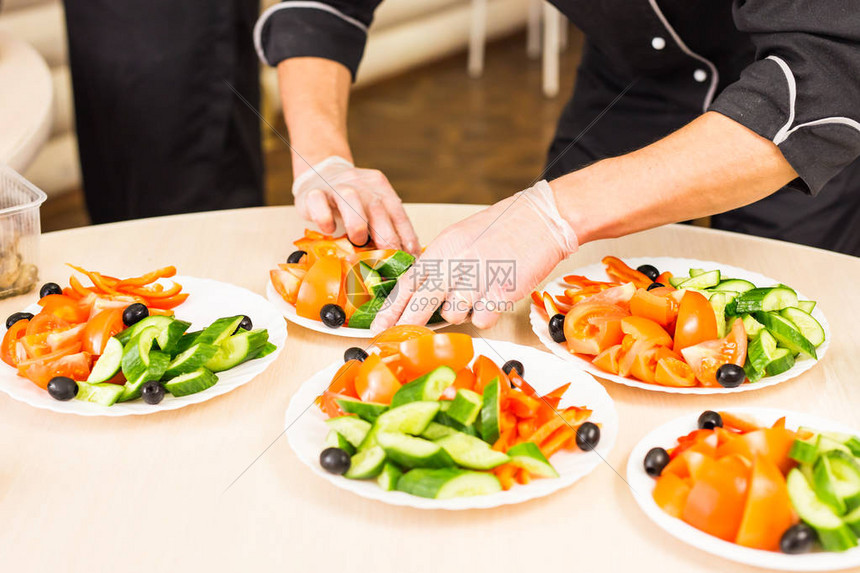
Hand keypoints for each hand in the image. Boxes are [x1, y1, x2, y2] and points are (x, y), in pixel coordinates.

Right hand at [292, 156, 419, 253]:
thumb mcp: (371, 207)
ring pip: (350, 199)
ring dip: (358, 224)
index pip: (397, 212)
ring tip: (358, 242)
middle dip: (386, 236)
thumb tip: (401, 258)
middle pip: (378, 208)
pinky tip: (329, 230)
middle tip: (389, 258)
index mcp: (380, 187)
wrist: (320, 172)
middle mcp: (361, 184)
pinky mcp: (313, 192)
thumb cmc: (350, 201)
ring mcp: (336, 186)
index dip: (406, 235)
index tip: (411, 256)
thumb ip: (383, 226)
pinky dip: (325, 218)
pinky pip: (318, 202)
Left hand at [371, 180, 578, 330]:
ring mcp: (476, 279)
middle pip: (420, 304)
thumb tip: (423, 289)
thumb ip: (441, 263)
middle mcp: (454, 264)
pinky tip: (494, 297)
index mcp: (441, 249)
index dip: (390, 309)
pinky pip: (482, 319)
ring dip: (461, 312)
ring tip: (475, 295)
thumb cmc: (502, 228)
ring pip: (453, 315)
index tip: (379, 327)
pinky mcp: (499, 292)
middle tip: (394, 342)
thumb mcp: (460, 239)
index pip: (408, 283)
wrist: (541, 219)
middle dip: (406, 326)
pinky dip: (486, 314)